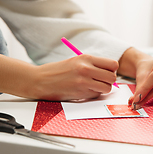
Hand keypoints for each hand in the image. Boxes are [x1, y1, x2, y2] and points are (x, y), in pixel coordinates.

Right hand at [0, 52, 118, 101]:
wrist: (40, 80)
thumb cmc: (57, 71)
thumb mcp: (75, 61)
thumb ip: (92, 65)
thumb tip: (109, 72)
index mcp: (86, 58)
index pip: (113, 64)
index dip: (112, 69)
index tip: (106, 72)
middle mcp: (87, 69)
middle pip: (113, 77)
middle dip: (109, 80)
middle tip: (101, 81)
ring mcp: (84, 82)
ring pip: (107, 88)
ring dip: (102, 89)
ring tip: (92, 86)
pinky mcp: (80, 93)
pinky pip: (96, 95)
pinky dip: (94, 94)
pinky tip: (84, 91)